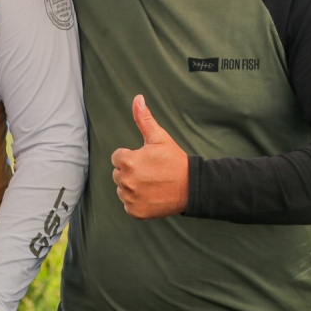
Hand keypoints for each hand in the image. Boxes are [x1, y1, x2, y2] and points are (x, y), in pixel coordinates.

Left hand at [110, 95, 188, 218]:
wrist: (193, 187)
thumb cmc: (175, 161)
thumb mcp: (160, 138)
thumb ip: (144, 119)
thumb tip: (137, 98)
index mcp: (128, 161)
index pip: (117, 157)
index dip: (132, 157)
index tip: (147, 160)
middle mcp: (126, 181)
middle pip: (118, 174)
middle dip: (131, 172)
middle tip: (151, 172)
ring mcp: (130, 198)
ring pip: (122, 189)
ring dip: (133, 187)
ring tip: (152, 184)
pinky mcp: (135, 212)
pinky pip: (128, 204)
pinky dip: (137, 202)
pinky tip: (152, 196)